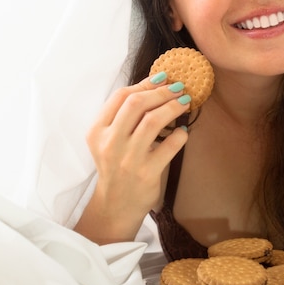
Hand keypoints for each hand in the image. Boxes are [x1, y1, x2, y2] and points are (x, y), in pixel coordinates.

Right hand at [85, 73, 190, 222]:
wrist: (116, 205)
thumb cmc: (116, 165)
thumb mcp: (109, 139)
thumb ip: (124, 115)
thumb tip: (155, 84)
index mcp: (97, 131)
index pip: (120, 96)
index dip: (145, 84)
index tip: (162, 79)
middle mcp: (109, 143)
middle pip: (136, 104)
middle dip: (161, 92)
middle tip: (178, 88)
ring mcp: (128, 159)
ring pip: (153, 121)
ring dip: (173, 107)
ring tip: (185, 102)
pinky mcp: (146, 173)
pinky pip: (169, 146)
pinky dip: (180, 135)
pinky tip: (183, 132)